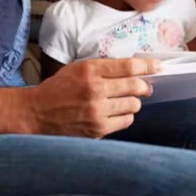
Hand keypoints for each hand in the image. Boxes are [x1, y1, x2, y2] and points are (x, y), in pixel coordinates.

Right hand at [26, 58, 158, 138]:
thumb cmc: (58, 88)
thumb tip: (135, 70)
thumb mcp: (79, 68)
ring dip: (132, 102)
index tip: (158, 67)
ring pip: (134, 105)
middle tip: (143, 87)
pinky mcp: (98, 129)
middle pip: (136, 86)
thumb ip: (104, 68)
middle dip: (143, 86)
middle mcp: (95, 90)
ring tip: (123, 101)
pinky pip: (125, 121)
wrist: (36, 113)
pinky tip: (115, 113)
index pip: (129, 67)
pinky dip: (124, 116)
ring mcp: (97, 111)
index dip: (149, 66)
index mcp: (91, 70)